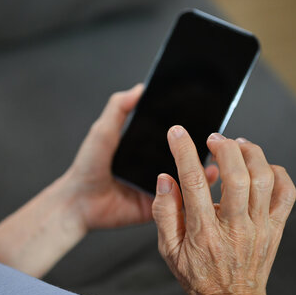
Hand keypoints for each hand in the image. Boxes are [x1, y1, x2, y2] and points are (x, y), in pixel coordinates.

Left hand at [65, 85, 218, 229]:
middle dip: (201, 146)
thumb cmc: (88, 166)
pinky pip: (179, 201)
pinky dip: (193, 193)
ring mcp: (158, 187)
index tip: (207, 110)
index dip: (188, 125)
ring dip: (203, 169)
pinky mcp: (158, 206)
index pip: (172, 135)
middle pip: (183, 155)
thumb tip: (140, 88)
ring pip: (186, 177)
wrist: (78, 201)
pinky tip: (205, 181)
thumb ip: (119, 108)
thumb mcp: (103, 131)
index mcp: (145, 148)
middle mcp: (154, 166)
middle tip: (218, 137)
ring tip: (218, 157)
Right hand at [152, 126, 295, 294]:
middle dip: (223, 147)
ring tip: (235, 145)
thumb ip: (164, 212)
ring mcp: (260, 227)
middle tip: (212, 138)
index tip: (176, 133)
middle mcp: (235, 227)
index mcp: (204, 232)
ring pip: (264, 179)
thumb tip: (164, 179)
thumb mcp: (168, 249)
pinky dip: (276, 172)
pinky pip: (286, 193)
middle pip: (236, 176)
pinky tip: (259, 167)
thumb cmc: (199, 276)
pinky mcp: (275, 228)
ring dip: (250, 154)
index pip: (193, 182)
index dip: (184, 152)